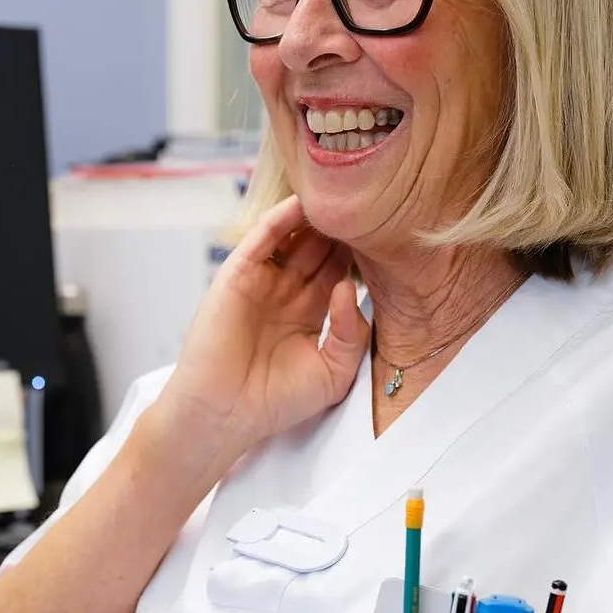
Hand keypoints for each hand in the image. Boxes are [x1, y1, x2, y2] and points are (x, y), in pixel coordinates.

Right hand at [157, 195, 369, 466]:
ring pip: (293, 238)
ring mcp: (261, 282)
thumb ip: (352, 332)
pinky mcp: (237, 276)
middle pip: (318, 248)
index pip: (338, 271)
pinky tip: (303, 203)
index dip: (360, 254)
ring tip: (341, 196)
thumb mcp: (333, 372)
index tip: (387, 235)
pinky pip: (262, 239)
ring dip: (315, 218)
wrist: (225, 415)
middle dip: (341, 230)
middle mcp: (286, 292)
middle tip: (368, 206)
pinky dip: (280, 219)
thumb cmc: (275, 403)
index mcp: (309, 313)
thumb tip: (350, 288)